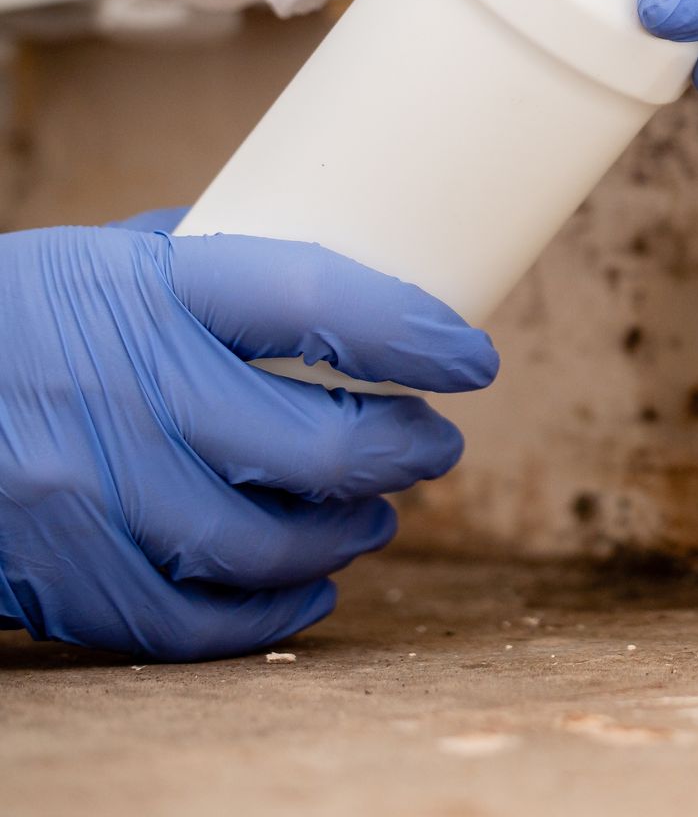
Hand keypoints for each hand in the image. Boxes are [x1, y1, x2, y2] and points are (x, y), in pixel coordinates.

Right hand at [0, 212, 496, 660]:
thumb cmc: (13, 315)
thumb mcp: (105, 258)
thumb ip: (213, 268)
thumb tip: (338, 276)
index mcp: (146, 291)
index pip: (316, 304)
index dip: (412, 335)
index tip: (471, 357)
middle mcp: (123, 392)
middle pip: (314, 446)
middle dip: (402, 452)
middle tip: (434, 446)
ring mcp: (88, 492)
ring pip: (268, 544)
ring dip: (348, 534)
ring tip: (377, 514)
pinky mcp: (60, 572)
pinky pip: (191, 621)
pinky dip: (268, 614)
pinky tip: (311, 587)